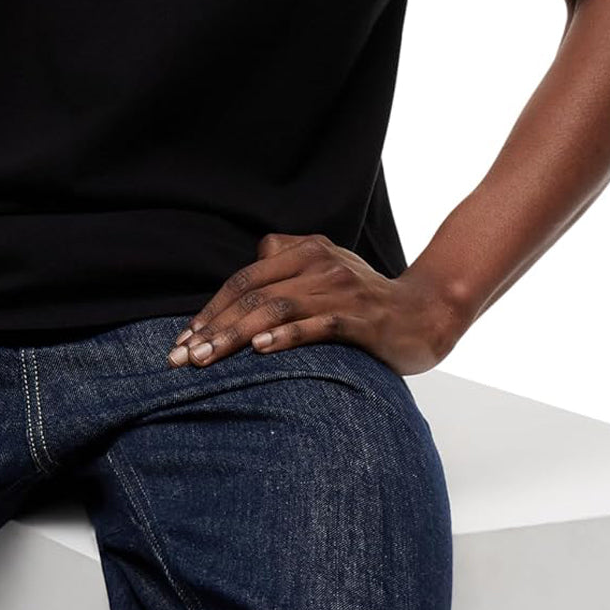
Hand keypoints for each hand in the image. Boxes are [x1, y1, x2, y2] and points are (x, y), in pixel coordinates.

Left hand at [166, 232, 468, 375]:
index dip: (211, 309)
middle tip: (182, 359)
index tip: (183, 341)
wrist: (427, 312)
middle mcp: (320, 263)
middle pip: (253, 294)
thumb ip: (288, 264)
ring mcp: (341, 289)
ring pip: (277, 308)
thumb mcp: (325, 270)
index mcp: (306, 250)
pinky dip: (288, 336)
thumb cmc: (366, 298)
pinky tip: (262, 349)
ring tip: (207, 359)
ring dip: (236, 335)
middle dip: (213, 328)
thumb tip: (251, 269)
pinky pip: (318, 324)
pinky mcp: (362, 317)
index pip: (245, 279)